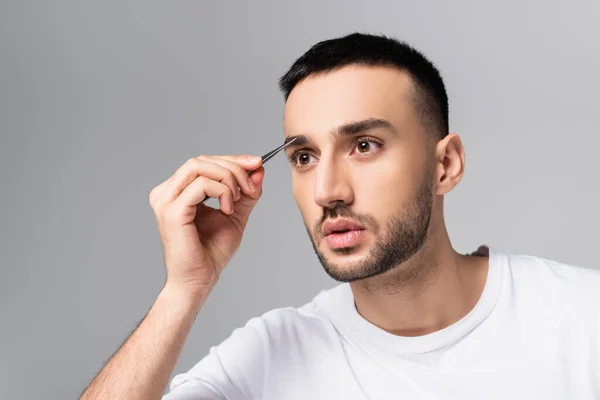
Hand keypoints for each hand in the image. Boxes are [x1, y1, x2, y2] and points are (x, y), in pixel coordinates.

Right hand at [149, 155, 263, 300]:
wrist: (200, 280)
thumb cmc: (211, 252)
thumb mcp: (236, 214)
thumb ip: (246, 192)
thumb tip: (258, 169)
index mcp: (177, 191)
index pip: (203, 162)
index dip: (232, 160)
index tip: (257, 164)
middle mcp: (166, 192)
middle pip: (201, 160)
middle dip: (233, 167)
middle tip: (252, 185)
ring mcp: (166, 200)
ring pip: (199, 166)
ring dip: (228, 178)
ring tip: (239, 198)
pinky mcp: (172, 211)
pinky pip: (201, 185)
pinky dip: (222, 191)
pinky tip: (229, 210)